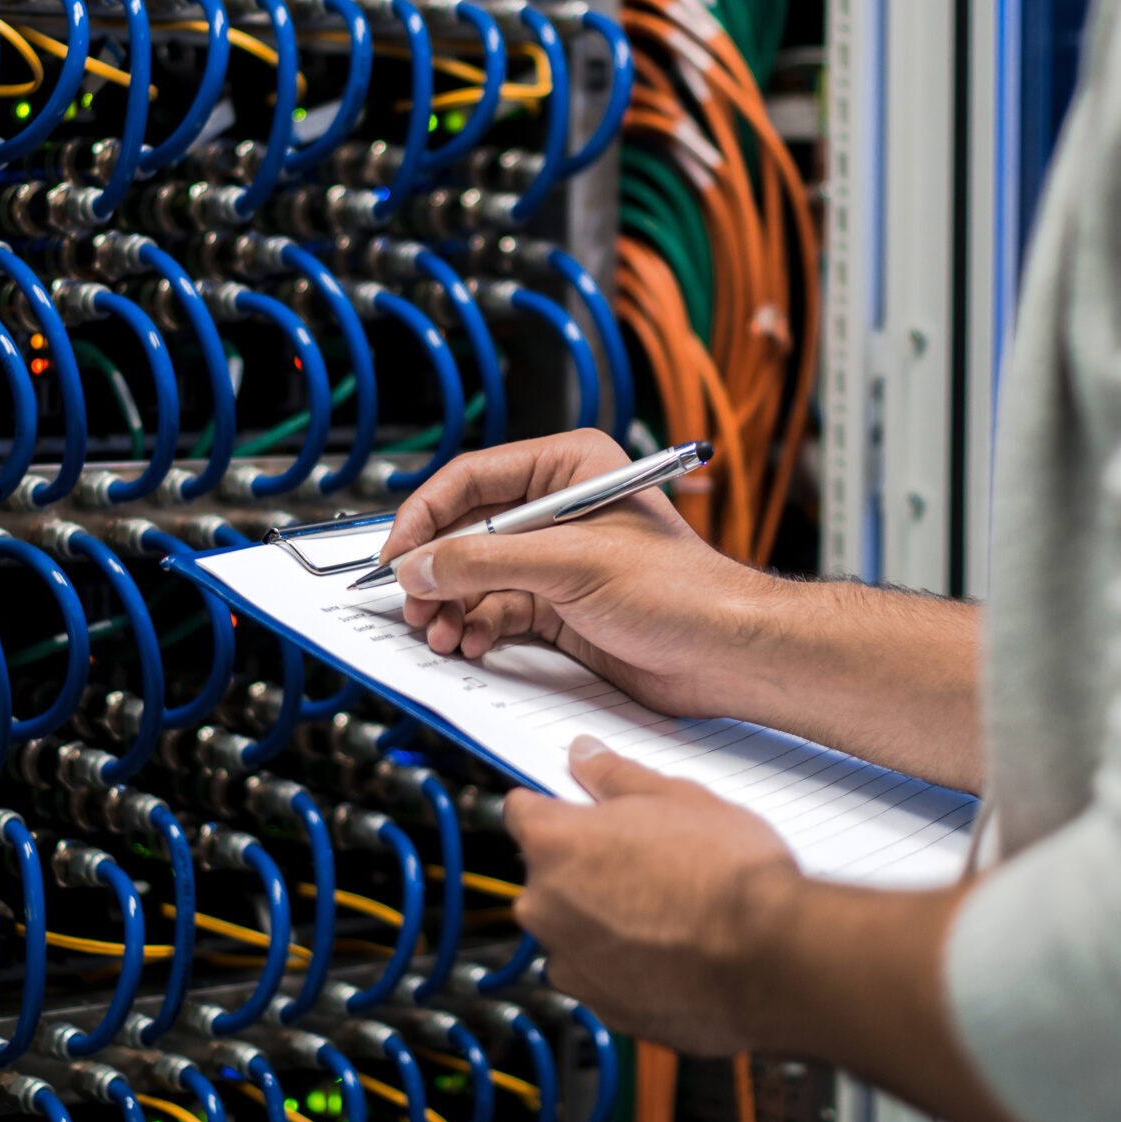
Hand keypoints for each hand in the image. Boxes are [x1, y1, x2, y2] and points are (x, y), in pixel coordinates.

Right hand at [374, 430, 772, 718]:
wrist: (725, 654)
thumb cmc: (682, 591)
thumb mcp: (573, 566)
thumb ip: (487, 564)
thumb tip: (420, 566)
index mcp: (569, 468)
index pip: (472, 479)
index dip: (426, 516)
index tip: (395, 552)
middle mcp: (557, 510)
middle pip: (465, 531)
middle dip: (435, 571)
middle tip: (412, 603)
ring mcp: (556, 560)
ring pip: (475, 576)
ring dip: (451, 605)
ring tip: (440, 631)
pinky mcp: (557, 605)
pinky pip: (495, 609)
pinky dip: (476, 626)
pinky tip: (472, 641)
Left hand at [505, 737, 803, 1054]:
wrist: (770, 960)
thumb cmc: (729, 876)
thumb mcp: (677, 797)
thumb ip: (615, 776)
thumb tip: (586, 756)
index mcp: (554, 845)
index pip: (522, 811)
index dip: (554, 805)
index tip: (577, 808)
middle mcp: (546, 908)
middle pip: (548, 875)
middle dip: (585, 866)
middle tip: (645, 857)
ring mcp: (571, 964)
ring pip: (573, 929)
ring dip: (602, 920)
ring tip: (665, 909)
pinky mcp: (603, 1008)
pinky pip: (601, 975)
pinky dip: (625, 964)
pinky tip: (671, 949)